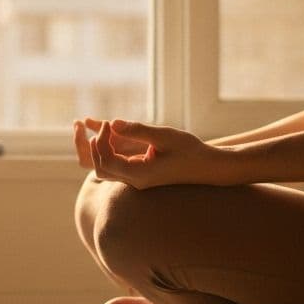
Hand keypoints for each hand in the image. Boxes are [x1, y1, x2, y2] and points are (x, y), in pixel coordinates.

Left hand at [85, 118, 226, 188]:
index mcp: (139, 174)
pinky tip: (116, 137)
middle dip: (96, 148)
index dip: (102, 140)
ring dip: (101, 152)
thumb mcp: (164, 136)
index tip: (108, 122)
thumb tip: (112, 123)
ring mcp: (138, 181)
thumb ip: (137, 130)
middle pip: (101, 169)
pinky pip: (118, 168)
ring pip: (107, 171)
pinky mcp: (142, 177)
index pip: (107, 159)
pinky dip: (111, 153)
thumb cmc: (189, 150)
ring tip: (106, 132)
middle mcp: (136, 181)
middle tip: (103, 127)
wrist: (208, 167)